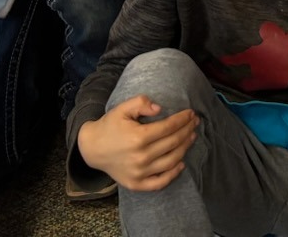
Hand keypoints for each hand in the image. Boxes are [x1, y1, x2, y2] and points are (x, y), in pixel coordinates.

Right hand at [76, 96, 198, 192]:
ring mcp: (139, 173)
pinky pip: (160, 183)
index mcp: (138, 137)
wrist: (92, 149)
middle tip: (195, 122)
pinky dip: (173, 174)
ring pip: (171, 161)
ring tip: (191, 137)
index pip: (169, 127)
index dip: (182, 119)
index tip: (191, 113)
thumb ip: (141, 103)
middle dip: (187, 130)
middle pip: (173, 143)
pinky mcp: (136, 184)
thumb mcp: (122, 108)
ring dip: (184, 148)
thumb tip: (159, 108)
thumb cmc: (110, 126)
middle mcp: (141, 157)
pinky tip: (181, 163)